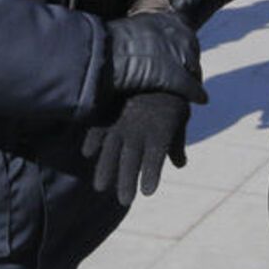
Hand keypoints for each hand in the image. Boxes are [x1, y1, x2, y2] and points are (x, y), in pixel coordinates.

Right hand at [81, 92, 189, 206]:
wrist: (157, 67)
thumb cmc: (171, 98)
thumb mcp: (180, 118)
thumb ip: (177, 143)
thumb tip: (180, 164)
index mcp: (161, 131)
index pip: (156, 157)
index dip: (152, 174)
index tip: (149, 192)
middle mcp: (140, 129)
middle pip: (132, 159)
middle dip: (128, 181)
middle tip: (125, 201)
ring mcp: (123, 121)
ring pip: (112, 148)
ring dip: (106, 168)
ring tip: (101, 187)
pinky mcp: (111, 112)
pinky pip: (99, 127)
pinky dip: (93, 140)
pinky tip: (87, 153)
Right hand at [106, 12, 205, 102]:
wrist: (104, 55)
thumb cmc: (109, 44)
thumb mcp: (131, 30)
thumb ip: (143, 35)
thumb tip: (141, 46)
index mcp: (166, 20)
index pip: (185, 36)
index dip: (181, 50)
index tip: (179, 59)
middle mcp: (178, 34)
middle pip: (193, 53)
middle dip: (189, 65)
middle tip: (183, 76)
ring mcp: (179, 54)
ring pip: (194, 70)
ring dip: (192, 80)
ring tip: (187, 90)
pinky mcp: (177, 76)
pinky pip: (191, 87)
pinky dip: (195, 94)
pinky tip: (199, 100)